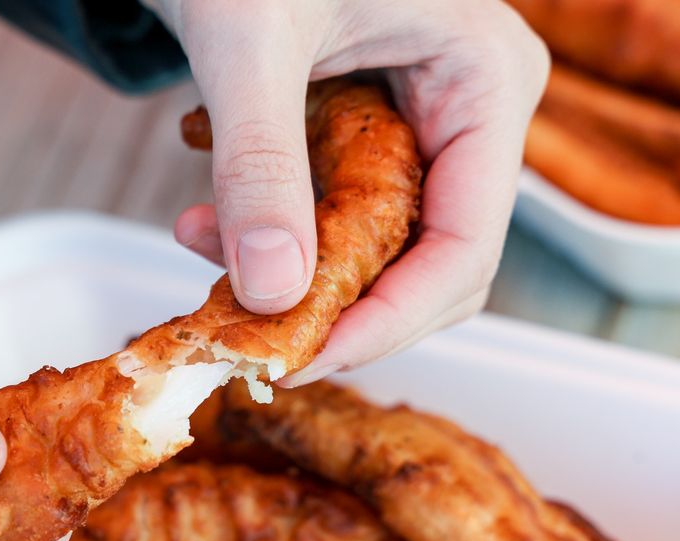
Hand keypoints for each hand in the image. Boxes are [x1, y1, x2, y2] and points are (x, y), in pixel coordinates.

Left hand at [144, 0, 547, 379]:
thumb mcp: (250, 42)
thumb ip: (260, 163)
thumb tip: (272, 293)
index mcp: (484, 81)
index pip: (465, 248)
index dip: (387, 323)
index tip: (300, 359)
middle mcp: (467, 113)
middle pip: (426, 266)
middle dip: (335, 308)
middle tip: (248, 336)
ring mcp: (419, 126)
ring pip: (372, 252)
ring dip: (285, 273)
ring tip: (195, 243)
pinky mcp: (364, 135)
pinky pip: (330, 219)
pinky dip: (266, 235)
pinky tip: (197, 217)